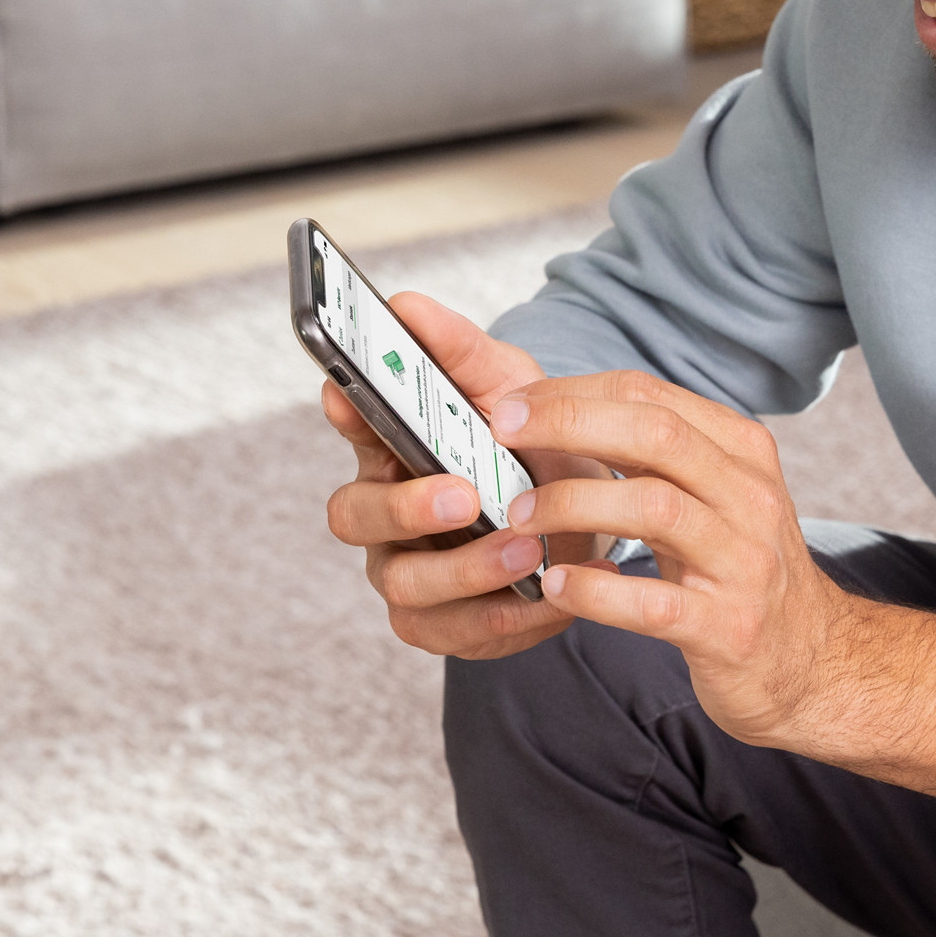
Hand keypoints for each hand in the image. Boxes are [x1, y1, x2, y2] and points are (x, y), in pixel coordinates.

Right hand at [320, 293, 612, 660]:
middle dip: (405, 507)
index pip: (347, 420)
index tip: (346, 394)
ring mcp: (409, 570)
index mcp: (391, 441)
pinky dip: (510, 615)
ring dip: (467, 569)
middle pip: (354, 515)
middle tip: (463, 493)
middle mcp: (384, 511)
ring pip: (405, 585)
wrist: (593, 510)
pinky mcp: (445, 624)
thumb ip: (461, 349)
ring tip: (528, 548)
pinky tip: (554, 590)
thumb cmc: (535, 441)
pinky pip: (457, 633)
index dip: (342, 410)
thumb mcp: (511, 385)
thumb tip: (405, 303)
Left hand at [488, 370, 852, 750]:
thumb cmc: (740, 568)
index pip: (650, 396)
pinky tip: (555, 585)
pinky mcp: (729, 628)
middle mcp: (750, 496)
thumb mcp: (715, 496)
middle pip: (656, 434)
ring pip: (654, 506)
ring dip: (574, 504)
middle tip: (504, 432)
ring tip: (520, 516)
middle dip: (570, 423)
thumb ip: (656, 454)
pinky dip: (596, 590)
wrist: (815, 663)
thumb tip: (555, 413)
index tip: (512, 404)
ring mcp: (745, 562)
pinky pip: (653, 601)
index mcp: (742, 450)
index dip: (574, 393)